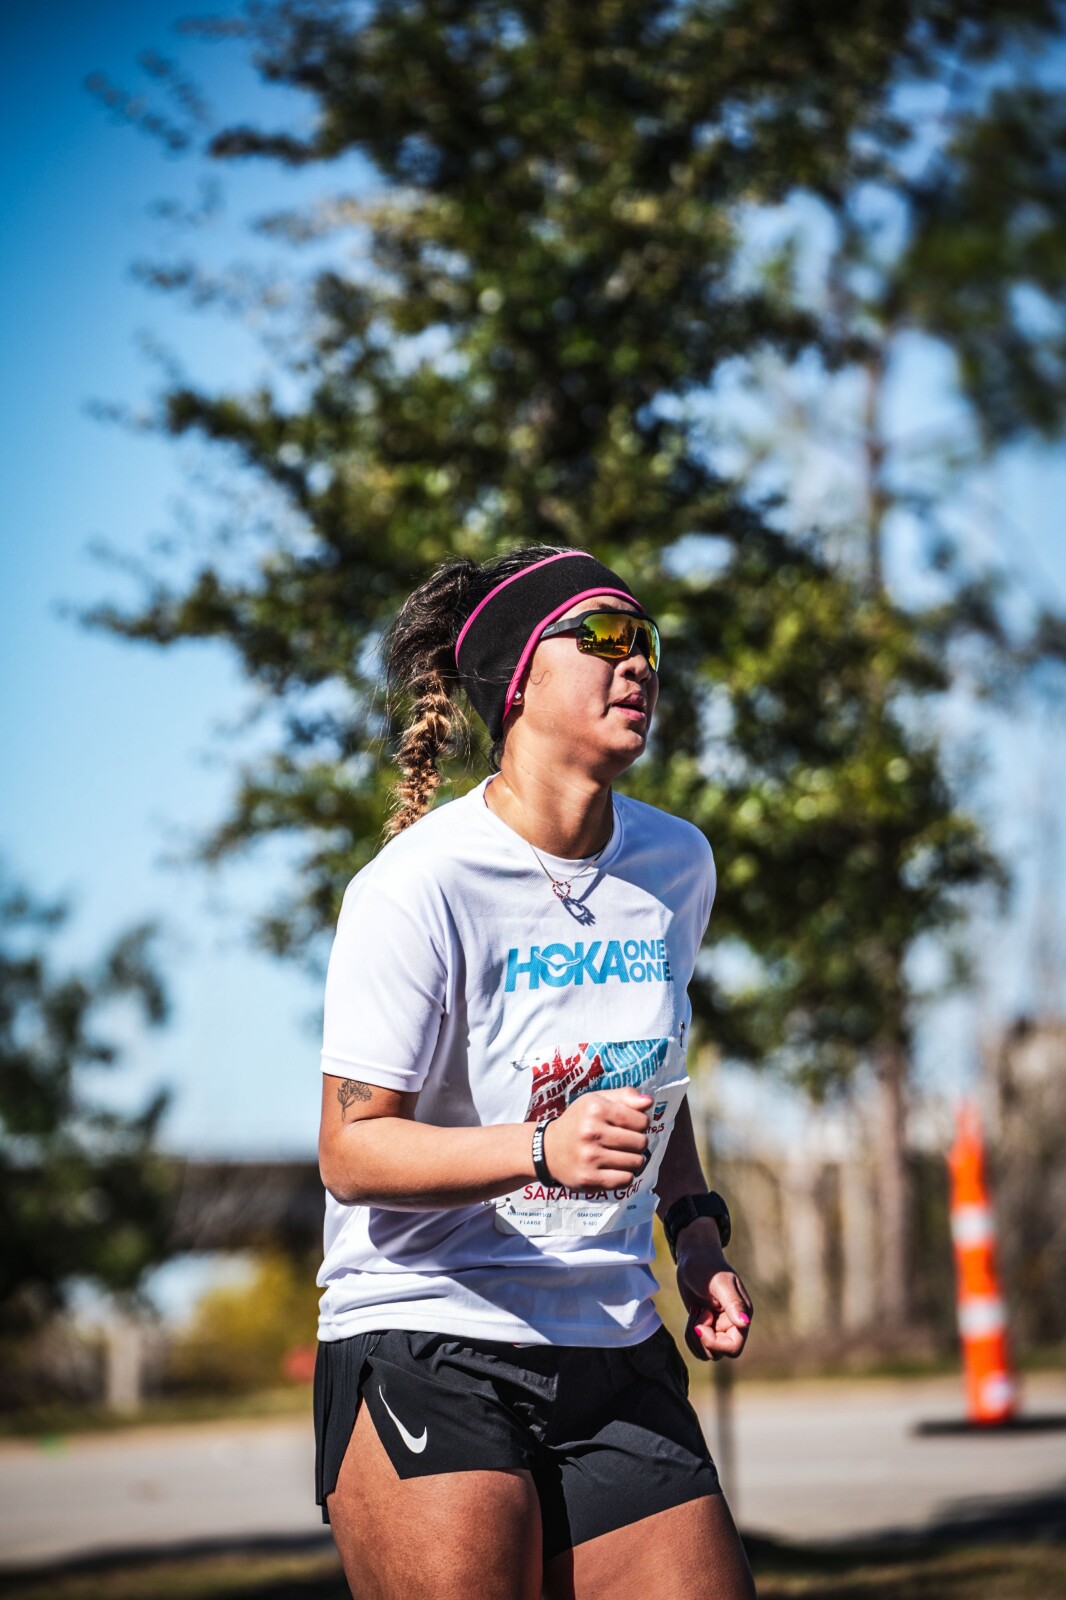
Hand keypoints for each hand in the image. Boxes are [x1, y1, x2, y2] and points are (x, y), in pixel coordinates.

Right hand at [542, 1088, 650, 1188]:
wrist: (548, 1149)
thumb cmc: (579, 1121)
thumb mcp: (596, 1100)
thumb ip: (625, 1096)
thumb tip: (648, 1102)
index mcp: (595, 1108)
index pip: (640, 1120)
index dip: (640, 1123)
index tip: (630, 1125)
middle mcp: (591, 1132)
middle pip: (641, 1142)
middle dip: (638, 1142)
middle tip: (624, 1141)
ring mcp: (589, 1157)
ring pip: (636, 1162)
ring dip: (633, 1160)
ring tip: (619, 1154)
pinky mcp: (589, 1178)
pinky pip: (626, 1180)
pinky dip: (625, 1175)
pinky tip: (614, 1168)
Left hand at [675, 1221, 752, 1361]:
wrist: (694, 1257)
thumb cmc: (708, 1266)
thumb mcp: (720, 1283)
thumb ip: (733, 1304)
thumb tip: (744, 1324)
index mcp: (741, 1316)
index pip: (733, 1348)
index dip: (714, 1344)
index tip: (700, 1326)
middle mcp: (732, 1325)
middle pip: (718, 1353)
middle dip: (702, 1338)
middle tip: (698, 1312)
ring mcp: (718, 1327)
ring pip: (707, 1352)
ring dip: (694, 1337)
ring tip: (695, 1312)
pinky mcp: (706, 1325)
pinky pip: (698, 1345)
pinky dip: (690, 1336)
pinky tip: (692, 1315)